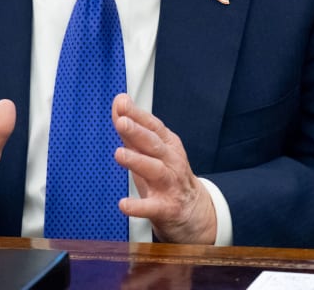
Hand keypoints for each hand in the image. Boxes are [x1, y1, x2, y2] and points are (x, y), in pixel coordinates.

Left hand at [112, 93, 215, 243]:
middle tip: (121, 122)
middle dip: (137, 132)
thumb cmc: (168, 176)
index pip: (152, 126)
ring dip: (137, 161)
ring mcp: (170, 185)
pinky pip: (152, 207)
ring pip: (155, 170)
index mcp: (168, 145)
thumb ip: (133, 128)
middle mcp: (171, 162)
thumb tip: (119, 102)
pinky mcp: (167, 208)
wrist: (194, 212)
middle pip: (154, 144)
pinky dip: (138, 206)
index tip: (121, 104)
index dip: (137, 115)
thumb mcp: (151, 151)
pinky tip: (124, 204)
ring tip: (119, 154)